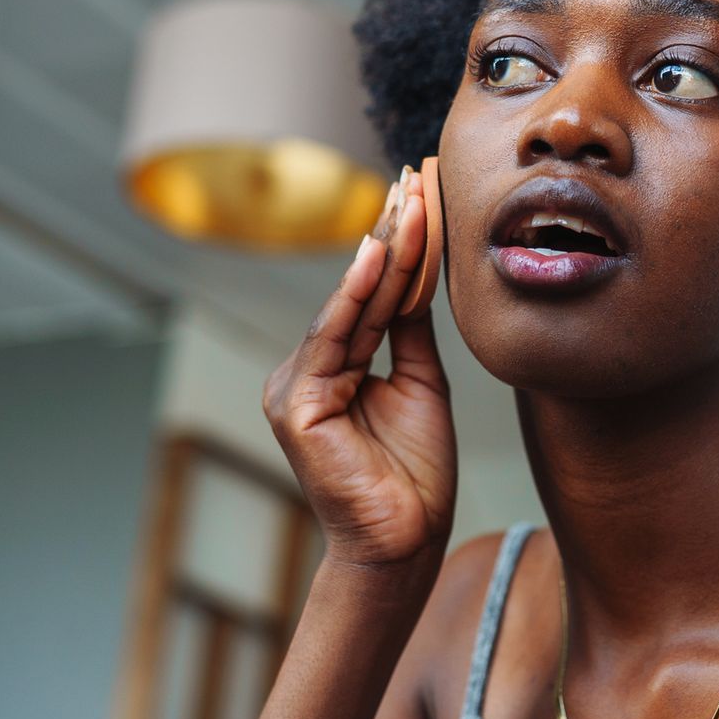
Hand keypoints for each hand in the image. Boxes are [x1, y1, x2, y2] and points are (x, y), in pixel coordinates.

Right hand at [262, 169, 456, 577]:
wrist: (404, 542)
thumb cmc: (415, 474)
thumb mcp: (420, 384)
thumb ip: (408, 330)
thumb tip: (417, 272)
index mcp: (333, 367)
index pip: (374, 293)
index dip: (401, 244)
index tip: (423, 191)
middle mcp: (308, 370)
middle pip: (361, 290)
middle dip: (392, 232)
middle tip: (418, 175)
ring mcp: (296, 385)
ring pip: (350, 305)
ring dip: (383, 251)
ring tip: (410, 201)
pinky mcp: (295, 404)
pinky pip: (333, 338)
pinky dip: (356, 295)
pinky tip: (377, 255)